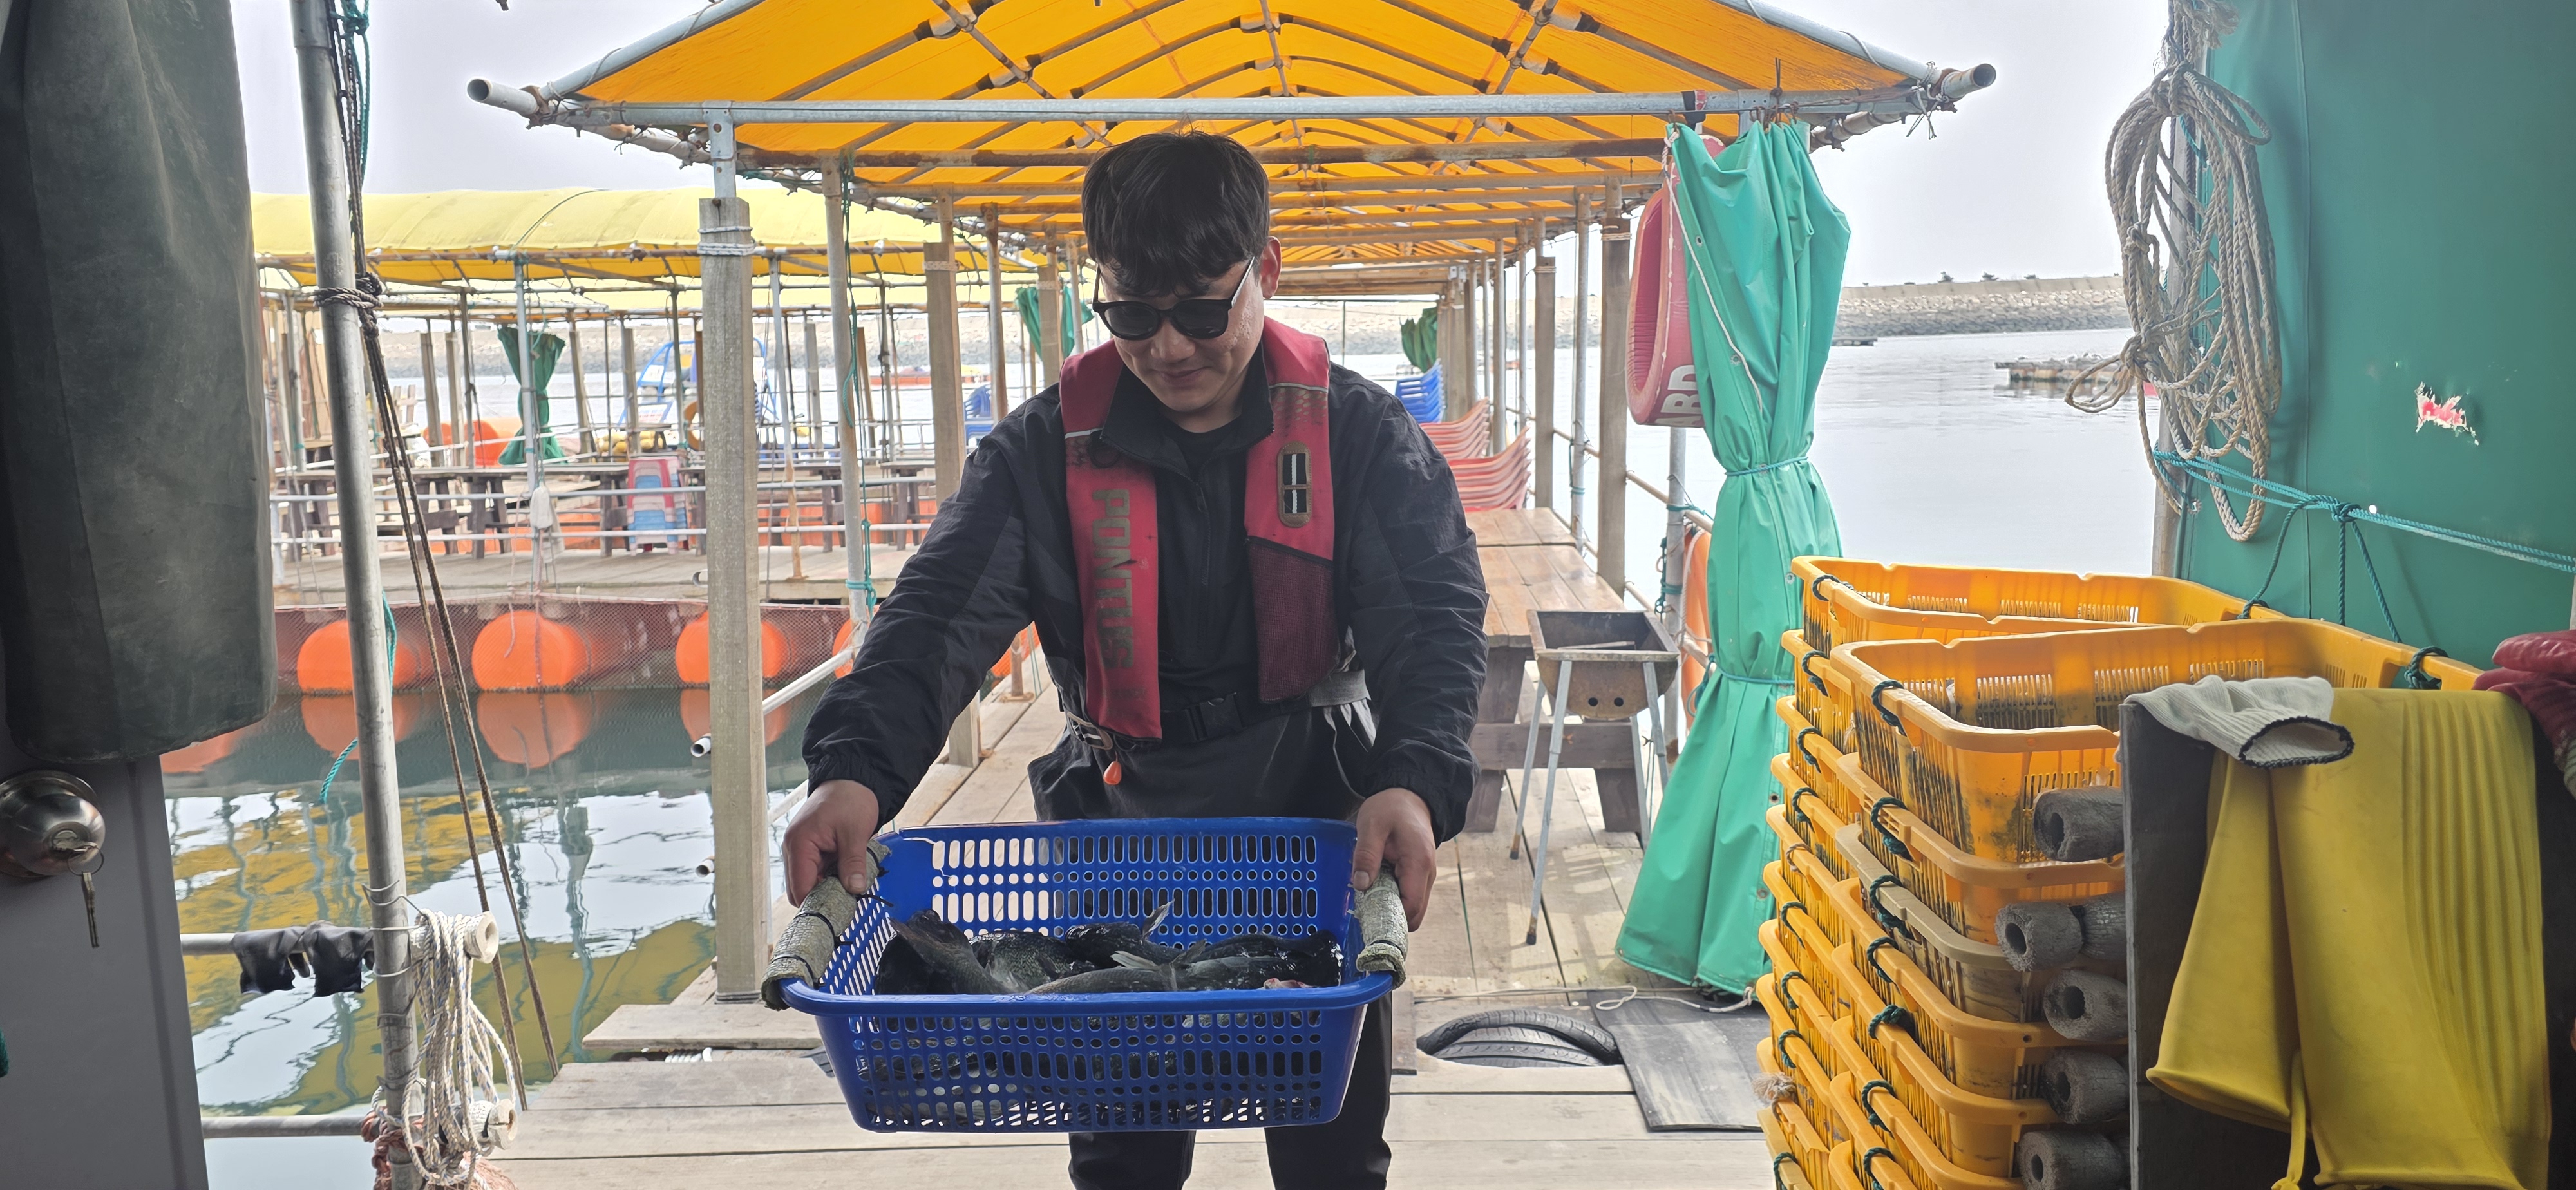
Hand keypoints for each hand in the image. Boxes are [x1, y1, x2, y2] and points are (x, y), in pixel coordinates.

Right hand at [784, 779, 881, 902]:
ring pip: (809, 881)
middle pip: (800, 888)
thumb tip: (854, 889)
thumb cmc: (849, 799)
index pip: (800, 887)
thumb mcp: (855, 833)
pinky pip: (816, 871)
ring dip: (827, 886)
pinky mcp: (810, 849)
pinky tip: (846, 874)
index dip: (817, 903)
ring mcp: (800, 849)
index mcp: (798, 844)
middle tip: (848, 902)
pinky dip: (830, 877)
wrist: (852, 779)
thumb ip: (853, 863)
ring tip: (850, 885)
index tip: (838, 912)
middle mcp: (793, 849)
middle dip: (822, 897)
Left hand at [1351, 787, 1437, 930]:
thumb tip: (1361, 885)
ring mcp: (1425, 875)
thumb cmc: (1391, 807)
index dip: (1391, 919)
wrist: (1409, 795)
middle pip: (1414, 913)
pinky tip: (1376, 886)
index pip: (1411, 908)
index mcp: (1418, 863)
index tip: (1368, 916)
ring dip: (1390, 906)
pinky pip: (1408, 895)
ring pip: (1411, 906)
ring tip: (1368, 894)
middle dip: (1390, 916)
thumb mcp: (1372, 826)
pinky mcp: (1419, 874)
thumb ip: (1366, 856)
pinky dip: (1393, 897)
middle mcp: (1427, 874)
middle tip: (1365, 906)